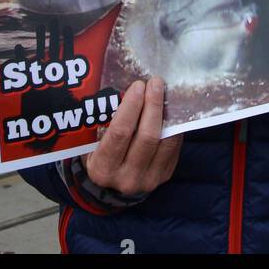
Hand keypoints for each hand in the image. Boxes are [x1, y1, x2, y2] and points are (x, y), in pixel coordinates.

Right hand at [83, 78, 182, 196]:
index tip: (138, 85)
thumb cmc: (100, 154)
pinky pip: (174, 146)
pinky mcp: (165, 175)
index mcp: (103, 168)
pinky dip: (175, 125)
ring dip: (168, 113)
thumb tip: (131, 87)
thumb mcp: (94, 142)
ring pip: (165, 141)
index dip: (131, 106)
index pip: (120, 133)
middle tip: (155, 83)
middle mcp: (126, 178)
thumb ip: (108, 122)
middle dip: (153, 105)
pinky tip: (171, 109)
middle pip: (147, 136)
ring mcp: (148, 179)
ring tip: (166, 92)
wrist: (112, 185)